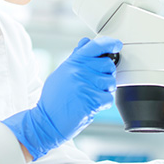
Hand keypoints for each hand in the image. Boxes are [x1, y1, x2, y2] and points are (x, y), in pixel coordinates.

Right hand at [3, 36, 121, 159]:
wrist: (47, 121)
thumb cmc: (53, 99)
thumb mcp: (61, 73)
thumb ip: (75, 58)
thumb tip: (86, 43)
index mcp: (72, 63)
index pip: (95, 46)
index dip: (109, 43)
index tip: (116, 45)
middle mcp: (79, 71)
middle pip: (108, 65)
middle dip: (106, 74)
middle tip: (96, 84)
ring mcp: (85, 84)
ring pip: (111, 82)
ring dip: (105, 91)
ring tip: (91, 95)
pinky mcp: (91, 99)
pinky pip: (108, 98)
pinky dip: (102, 104)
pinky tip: (91, 105)